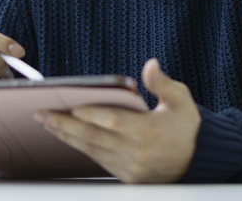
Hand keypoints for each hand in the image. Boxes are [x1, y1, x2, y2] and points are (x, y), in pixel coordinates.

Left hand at [34, 59, 200, 182]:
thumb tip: (150, 65)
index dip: (93, 114)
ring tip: (46, 123)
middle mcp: (139, 152)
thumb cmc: (187, 126)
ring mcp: (131, 167)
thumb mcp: (182, 99)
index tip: (73, 106)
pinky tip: (66, 135)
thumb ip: (162, 83)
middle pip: (95, 137)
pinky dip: (80, 147)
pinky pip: (98, 160)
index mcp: (151, 131)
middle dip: (65, 124)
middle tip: (42, 114)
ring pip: (92, 150)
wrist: (199, 161)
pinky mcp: (127, 176)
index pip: (115, 121)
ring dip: (67, 136)